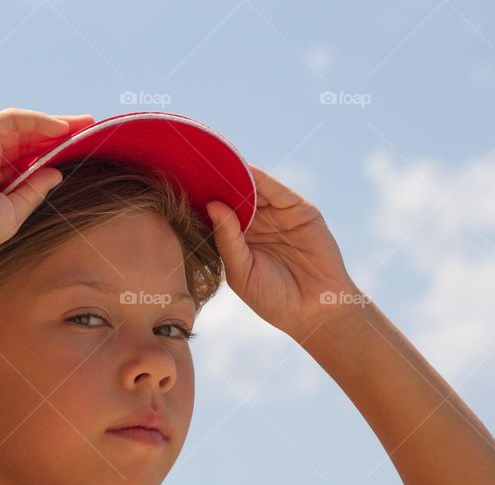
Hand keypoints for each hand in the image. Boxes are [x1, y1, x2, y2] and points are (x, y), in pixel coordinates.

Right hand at [0, 107, 94, 264]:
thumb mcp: (14, 210)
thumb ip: (34, 190)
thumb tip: (56, 172)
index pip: (28, 156)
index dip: (53, 149)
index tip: (81, 147)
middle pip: (29, 137)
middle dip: (60, 132)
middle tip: (89, 127)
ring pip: (23, 125)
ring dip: (54, 123)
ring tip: (83, 124)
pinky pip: (13, 119)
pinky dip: (38, 121)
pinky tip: (61, 127)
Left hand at [204, 164, 365, 339]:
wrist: (315, 311)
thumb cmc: (273, 299)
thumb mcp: (241, 272)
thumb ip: (227, 240)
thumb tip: (213, 205)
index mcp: (239, 240)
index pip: (218, 213)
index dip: (203, 199)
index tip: (180, 183)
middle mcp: (258, 224)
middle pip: (234, 196)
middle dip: (216, 181)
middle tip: (192, 163)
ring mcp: (279, 216)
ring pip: (254, 189)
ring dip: (236, 175)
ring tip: (214, 161)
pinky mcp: (300, 210)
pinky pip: (277, 190)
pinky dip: (261, 178)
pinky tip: (244, 170)